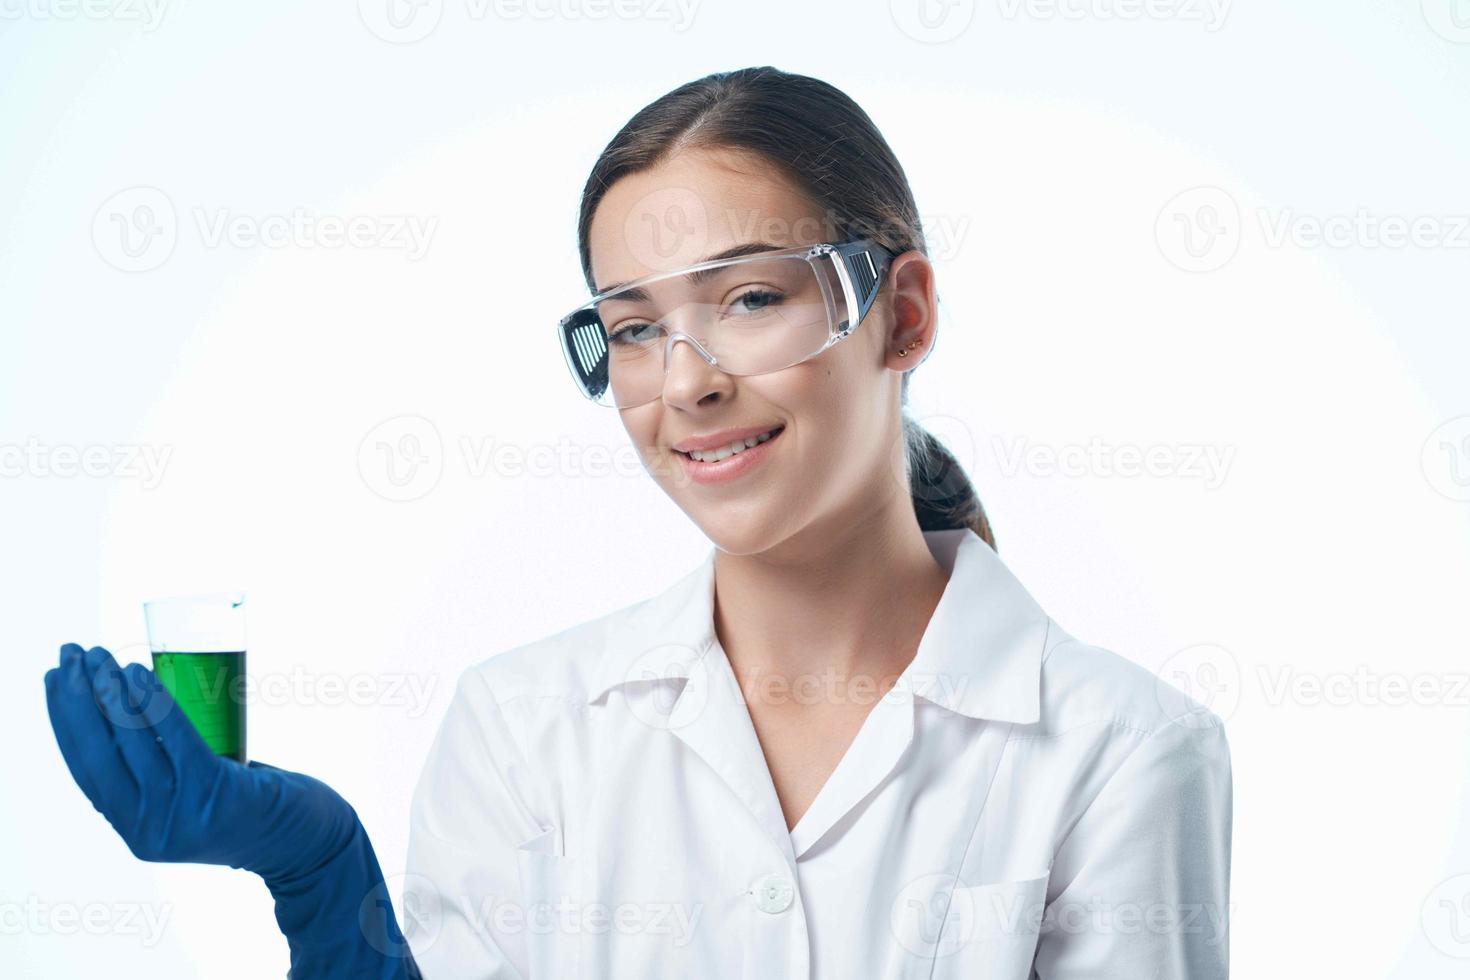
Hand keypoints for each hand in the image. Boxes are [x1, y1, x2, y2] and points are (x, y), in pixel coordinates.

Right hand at [45, 643, 420, 977]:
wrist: (306, 840)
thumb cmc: (249, 806)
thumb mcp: (191, 799)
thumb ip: (159, 774)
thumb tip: (128, 714)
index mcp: (136, 831)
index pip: (85, 771)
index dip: (63, 723)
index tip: (53, 679)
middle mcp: (150, 829)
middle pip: (99, 755)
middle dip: (78, 700)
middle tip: (72, 654)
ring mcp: (181, 815)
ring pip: (132, 744)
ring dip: (110, 694)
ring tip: (102, 657)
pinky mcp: (214, 793)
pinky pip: (175, 740)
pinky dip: (153, 704)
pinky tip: (137, 673)